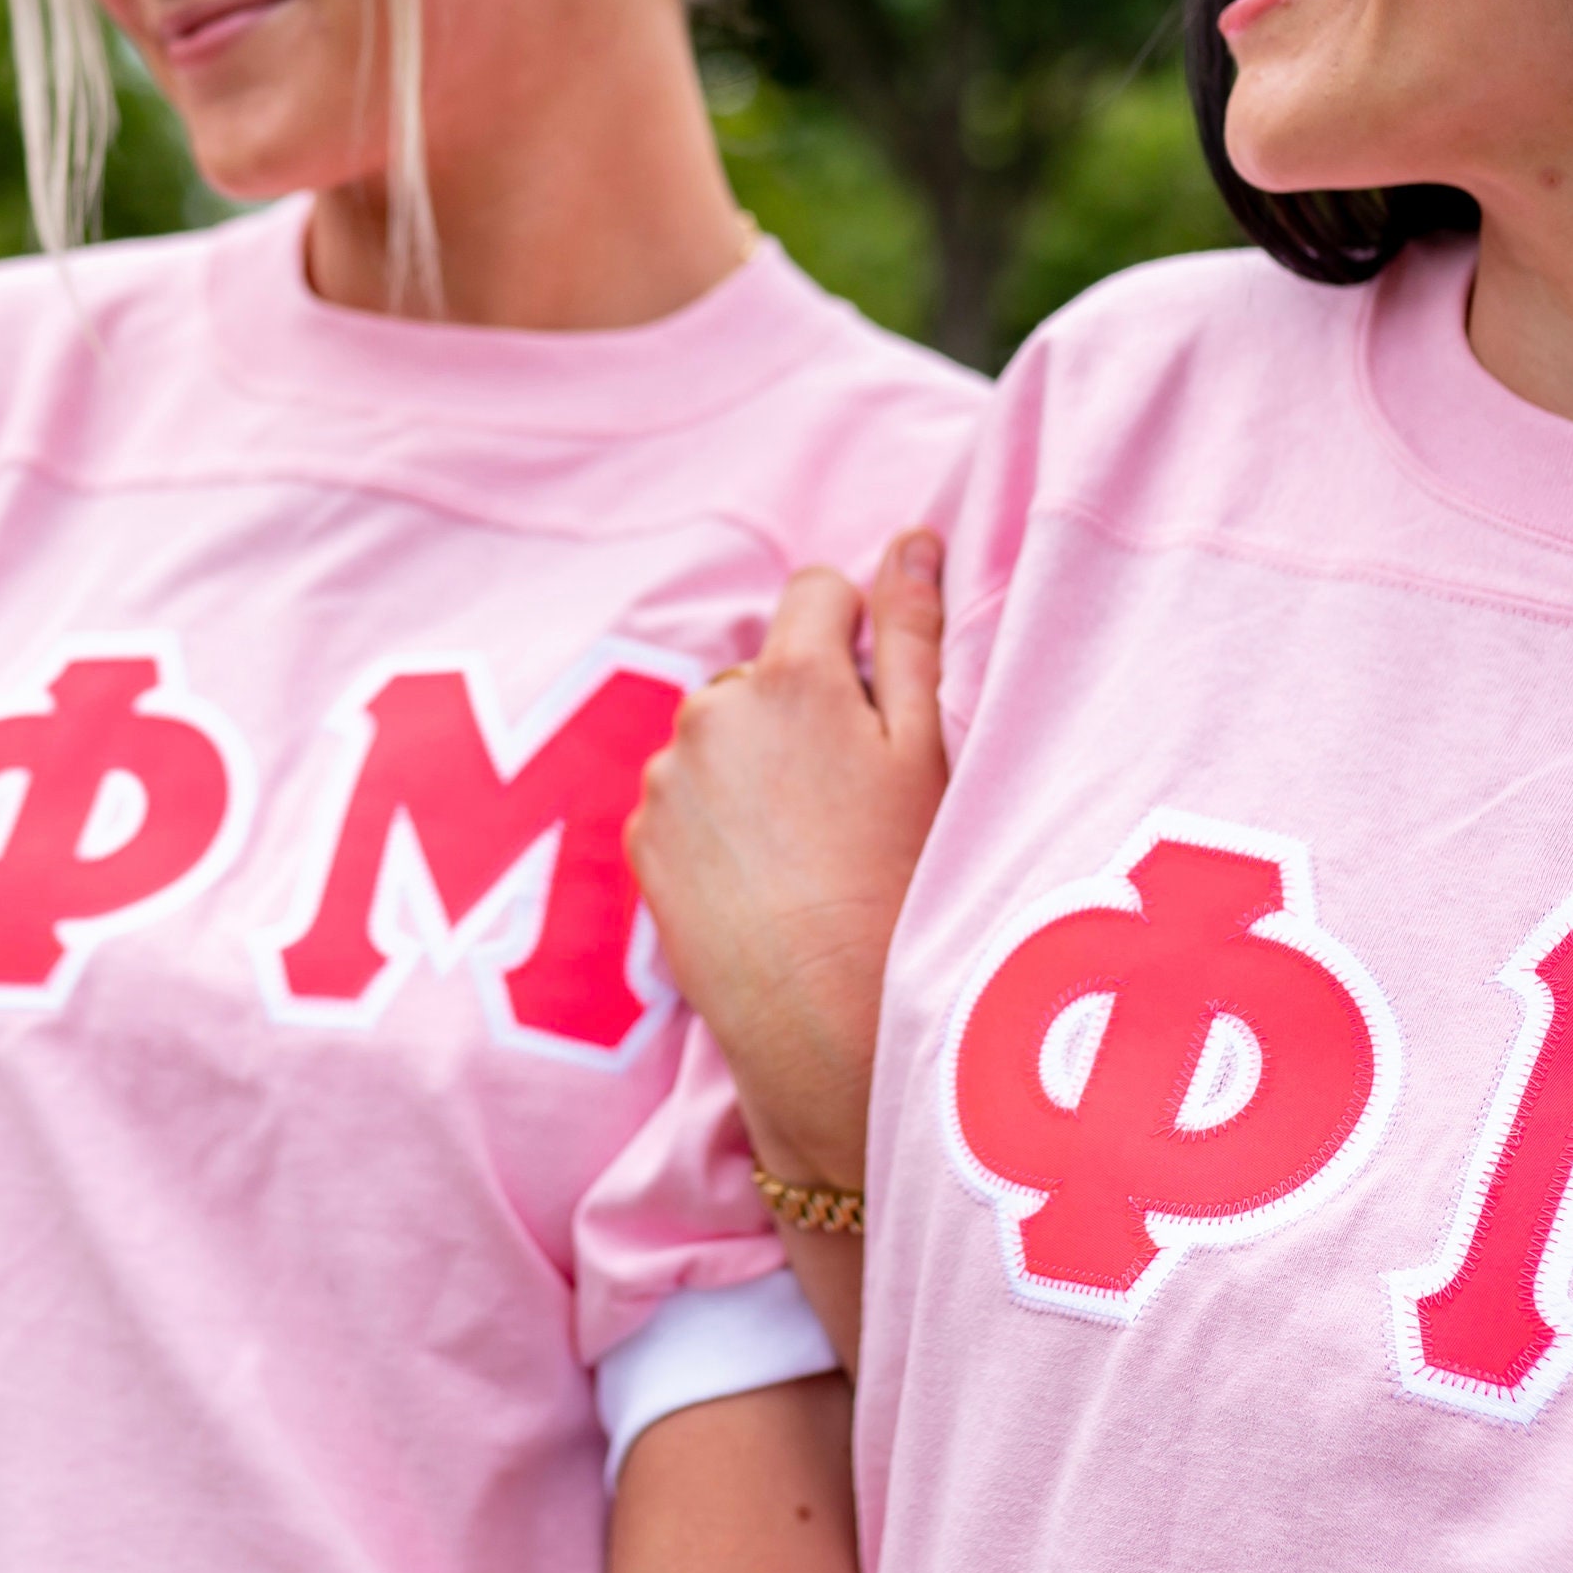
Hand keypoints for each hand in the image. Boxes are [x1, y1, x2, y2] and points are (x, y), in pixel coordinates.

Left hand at [629, 531, 948, 1190]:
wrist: (831, 1035)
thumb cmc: (908, 889)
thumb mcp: (932, 753)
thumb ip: (915, 633)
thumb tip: (912, 536)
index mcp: (792, 678)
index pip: (818, 591)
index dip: (859, 633)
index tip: (881, 701)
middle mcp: (709, 713)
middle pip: (764, 670)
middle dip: (803, 705)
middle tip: (855, 797)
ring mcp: (665, 779)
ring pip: (721, 737)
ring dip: (757, 765)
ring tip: (812, 851)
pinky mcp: (640, 842)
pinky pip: (685, 798)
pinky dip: (720, 821)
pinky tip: (767, 882)